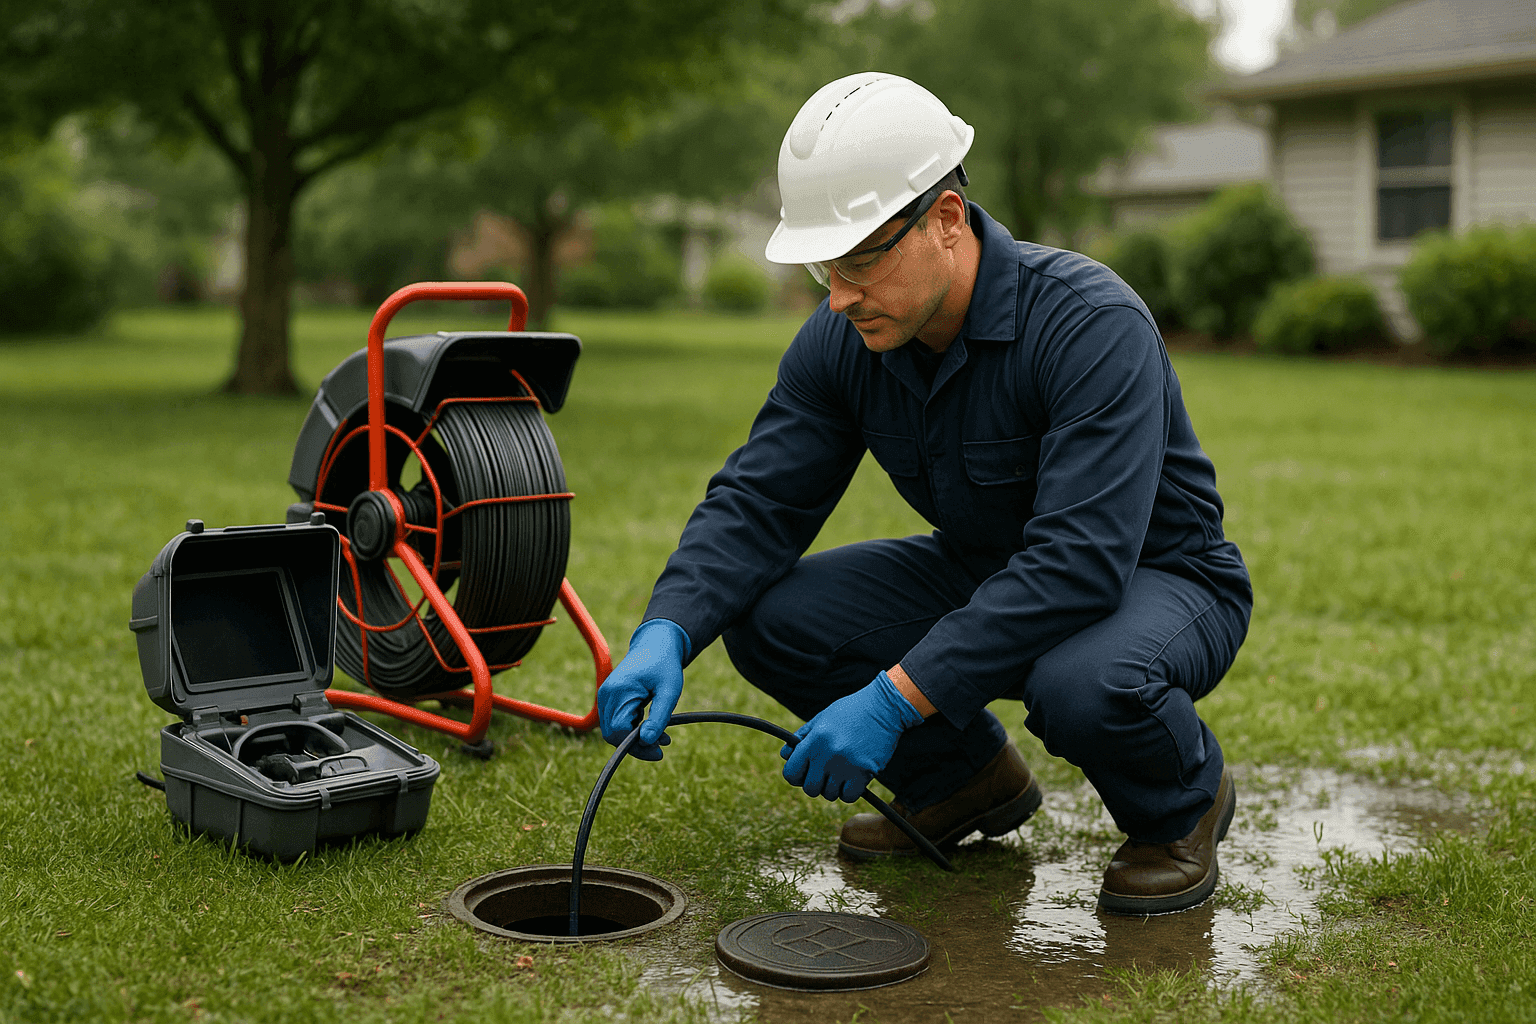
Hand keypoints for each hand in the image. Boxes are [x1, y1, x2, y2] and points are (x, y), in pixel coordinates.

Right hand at [596, 619, 689, 760]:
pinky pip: (617, 722)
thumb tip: (647, 742)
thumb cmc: (664, 665)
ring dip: (636, 739)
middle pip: (613, 734)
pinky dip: (633, 729)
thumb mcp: (669, 691)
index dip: (637, 747)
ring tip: (663, 738)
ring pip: (614, 731)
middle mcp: (606, 695)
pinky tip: (652, 728)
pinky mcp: (610, 698)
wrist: (656, 644)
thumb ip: (658, 718)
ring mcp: (606, 696)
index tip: (659, 752)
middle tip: (662, 747)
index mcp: (619, 691)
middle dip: (637, 746)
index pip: (619, 731)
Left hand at [780, 671, 924, 801]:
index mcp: (814, 740)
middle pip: (810, 789)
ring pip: (830, 794)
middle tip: (826, 774)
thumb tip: (786, 755)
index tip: (805, 772)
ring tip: (842, 772)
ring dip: (834, 787)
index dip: (796, 776)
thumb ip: (803, 737)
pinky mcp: (864, 772)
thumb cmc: (852, 710)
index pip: (791, 774)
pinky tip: (854, 779)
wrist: (885, 705)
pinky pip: (848, 796)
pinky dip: (849, 792)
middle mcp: (827, 754)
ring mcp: (846, 765)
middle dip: (816, 784)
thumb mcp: (823, 718)